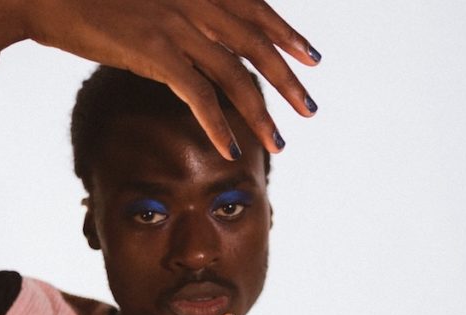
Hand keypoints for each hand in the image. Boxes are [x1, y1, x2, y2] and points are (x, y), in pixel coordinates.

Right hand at [18, 0, 319, 158]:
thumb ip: (180, 10)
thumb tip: (200, 35)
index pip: (255, 11)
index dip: (287, 35)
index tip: (311, 58)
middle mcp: (194, 1)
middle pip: (255, 47)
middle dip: (286, 81)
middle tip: (309, 109)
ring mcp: (176, 26)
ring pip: (234, 76)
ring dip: (260, 114)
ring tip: (280, 142)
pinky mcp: (154, 52)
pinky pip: (198, 95)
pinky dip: (217, 125)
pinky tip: (231, 150)